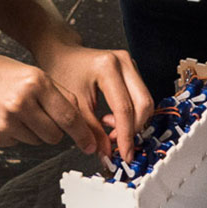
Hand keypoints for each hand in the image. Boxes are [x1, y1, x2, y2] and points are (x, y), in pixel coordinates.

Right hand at [0, 51, 99, 154]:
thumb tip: (77, 117)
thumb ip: (54, 92)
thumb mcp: (27, 71)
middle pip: (56, 134)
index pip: (69, 116)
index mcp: (36, 82)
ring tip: (17, 112)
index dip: (83, 133)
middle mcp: (23, 103)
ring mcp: (8, 123)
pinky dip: (16, 134)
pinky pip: (18, 142)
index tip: (90, 145)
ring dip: (35, 132)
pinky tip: (2, 117)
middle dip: (55, 131)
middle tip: (42, 117)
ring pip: (38, 141)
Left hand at [35, 40, 153, 159]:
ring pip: (145, 101)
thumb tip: (105, 152)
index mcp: (108, 68)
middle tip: (116, 144)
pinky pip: (140, 97)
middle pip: (143, 104)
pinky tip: (112, 118)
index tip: (124, 154)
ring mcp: (130, 64)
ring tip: (109, 129)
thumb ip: (90, 130)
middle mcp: (124, 62)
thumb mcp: (74, 104)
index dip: (126, 135)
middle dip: (133, 129)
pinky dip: (131, 114)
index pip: (124, 108)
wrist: (61, 53)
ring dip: (132, 122)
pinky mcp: (131, 70)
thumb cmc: (62, 71)